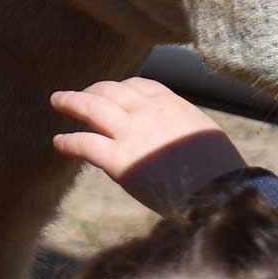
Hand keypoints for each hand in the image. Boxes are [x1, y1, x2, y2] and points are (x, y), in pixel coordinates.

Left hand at [50, 78, 249, 214]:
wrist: (219, 193)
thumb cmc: (219, 170)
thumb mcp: (203, 131)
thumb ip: (180, 123)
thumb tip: (168, 130)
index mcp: (171, 103)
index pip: (138, 85)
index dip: (120, 87)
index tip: (111, 91)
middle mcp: (148, 111)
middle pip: (111, 91)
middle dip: (93, 90)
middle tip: (79, 95)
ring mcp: (132, 134)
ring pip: (92, 109)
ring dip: (72, 102)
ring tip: (57, 101)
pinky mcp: (120, 161)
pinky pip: (86, 145)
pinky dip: (69, 142)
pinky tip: (58, 143)